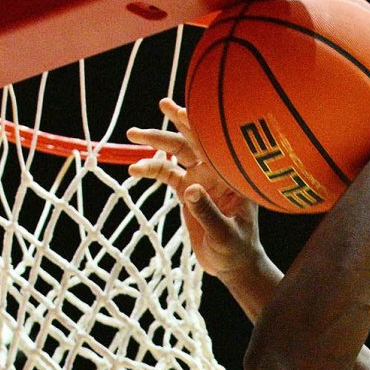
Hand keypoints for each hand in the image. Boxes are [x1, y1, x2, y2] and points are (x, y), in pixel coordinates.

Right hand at [126, 98, 265, 278]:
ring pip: (177, 153)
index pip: (216, 144)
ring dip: (156, 142)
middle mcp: (216, 172)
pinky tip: (134, 169)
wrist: (233, 265)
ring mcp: (200, 179)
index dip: (202, 125)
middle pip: (195, 140)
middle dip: (179, 121)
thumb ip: (208, 213)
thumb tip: (191, 190)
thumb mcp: (224, 235)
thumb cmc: (237, 250)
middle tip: (163, 104)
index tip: (186, 111)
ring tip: (132, 134)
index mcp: (231, 177)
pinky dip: (151, 168)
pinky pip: (166, 173)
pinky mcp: (187, 190)